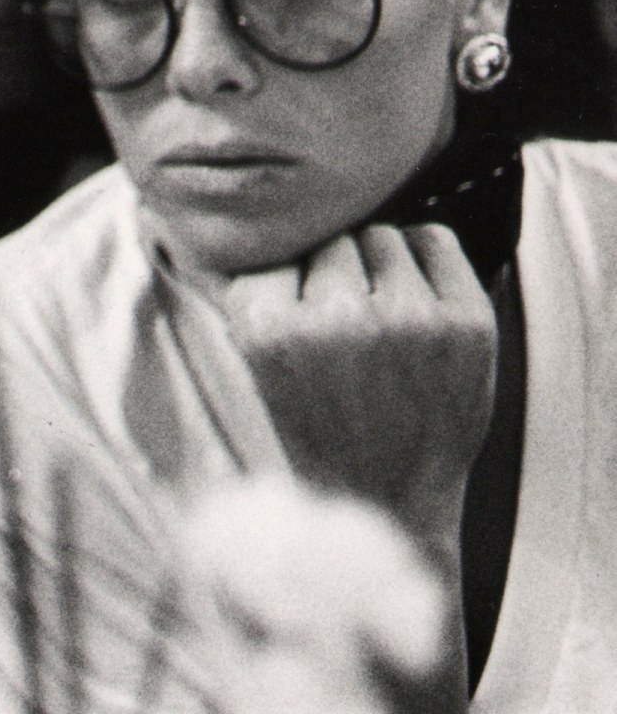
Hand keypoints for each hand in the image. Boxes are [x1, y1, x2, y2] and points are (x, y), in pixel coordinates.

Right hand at [220, 224, 494, 551]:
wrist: (387, 500)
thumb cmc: (318, 426)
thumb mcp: (256, 361)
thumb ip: (253, 291)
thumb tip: (258, 219)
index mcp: (269, 327)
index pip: (278, 247)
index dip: (290, 278)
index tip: (298, 314)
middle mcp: (337, 318)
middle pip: (333, 239)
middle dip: (336, 272)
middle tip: (344, 325)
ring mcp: (409, 320)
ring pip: (382, 236)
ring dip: (379, 266)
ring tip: (381, 317)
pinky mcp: (466, 325)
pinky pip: (436, 240)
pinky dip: (426, 256)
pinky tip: (417, 295)